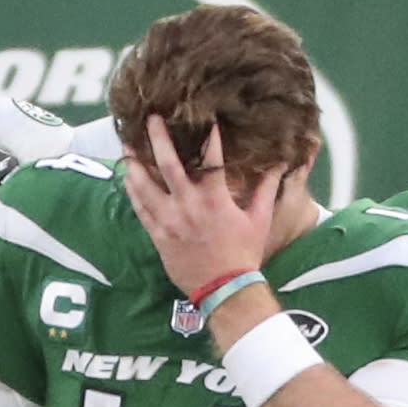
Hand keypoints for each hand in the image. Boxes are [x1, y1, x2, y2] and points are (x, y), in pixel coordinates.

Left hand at [123, 115, 285, 294]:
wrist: (224, 288)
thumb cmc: (243, 254)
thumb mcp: (259, 220)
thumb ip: (266, 189)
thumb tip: (280, 164)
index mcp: (214, 199)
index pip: (210, 157)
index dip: (208, 136)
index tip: (204, 118)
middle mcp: (188, 205)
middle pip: (167, 164)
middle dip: (157, 139)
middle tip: (150, 119)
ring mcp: (170, 220)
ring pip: (145, 186)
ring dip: (135, 164)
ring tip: (127, 147)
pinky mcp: (158, 236)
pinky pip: (140, 210)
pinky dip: (132, 192)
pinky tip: (127, 178)